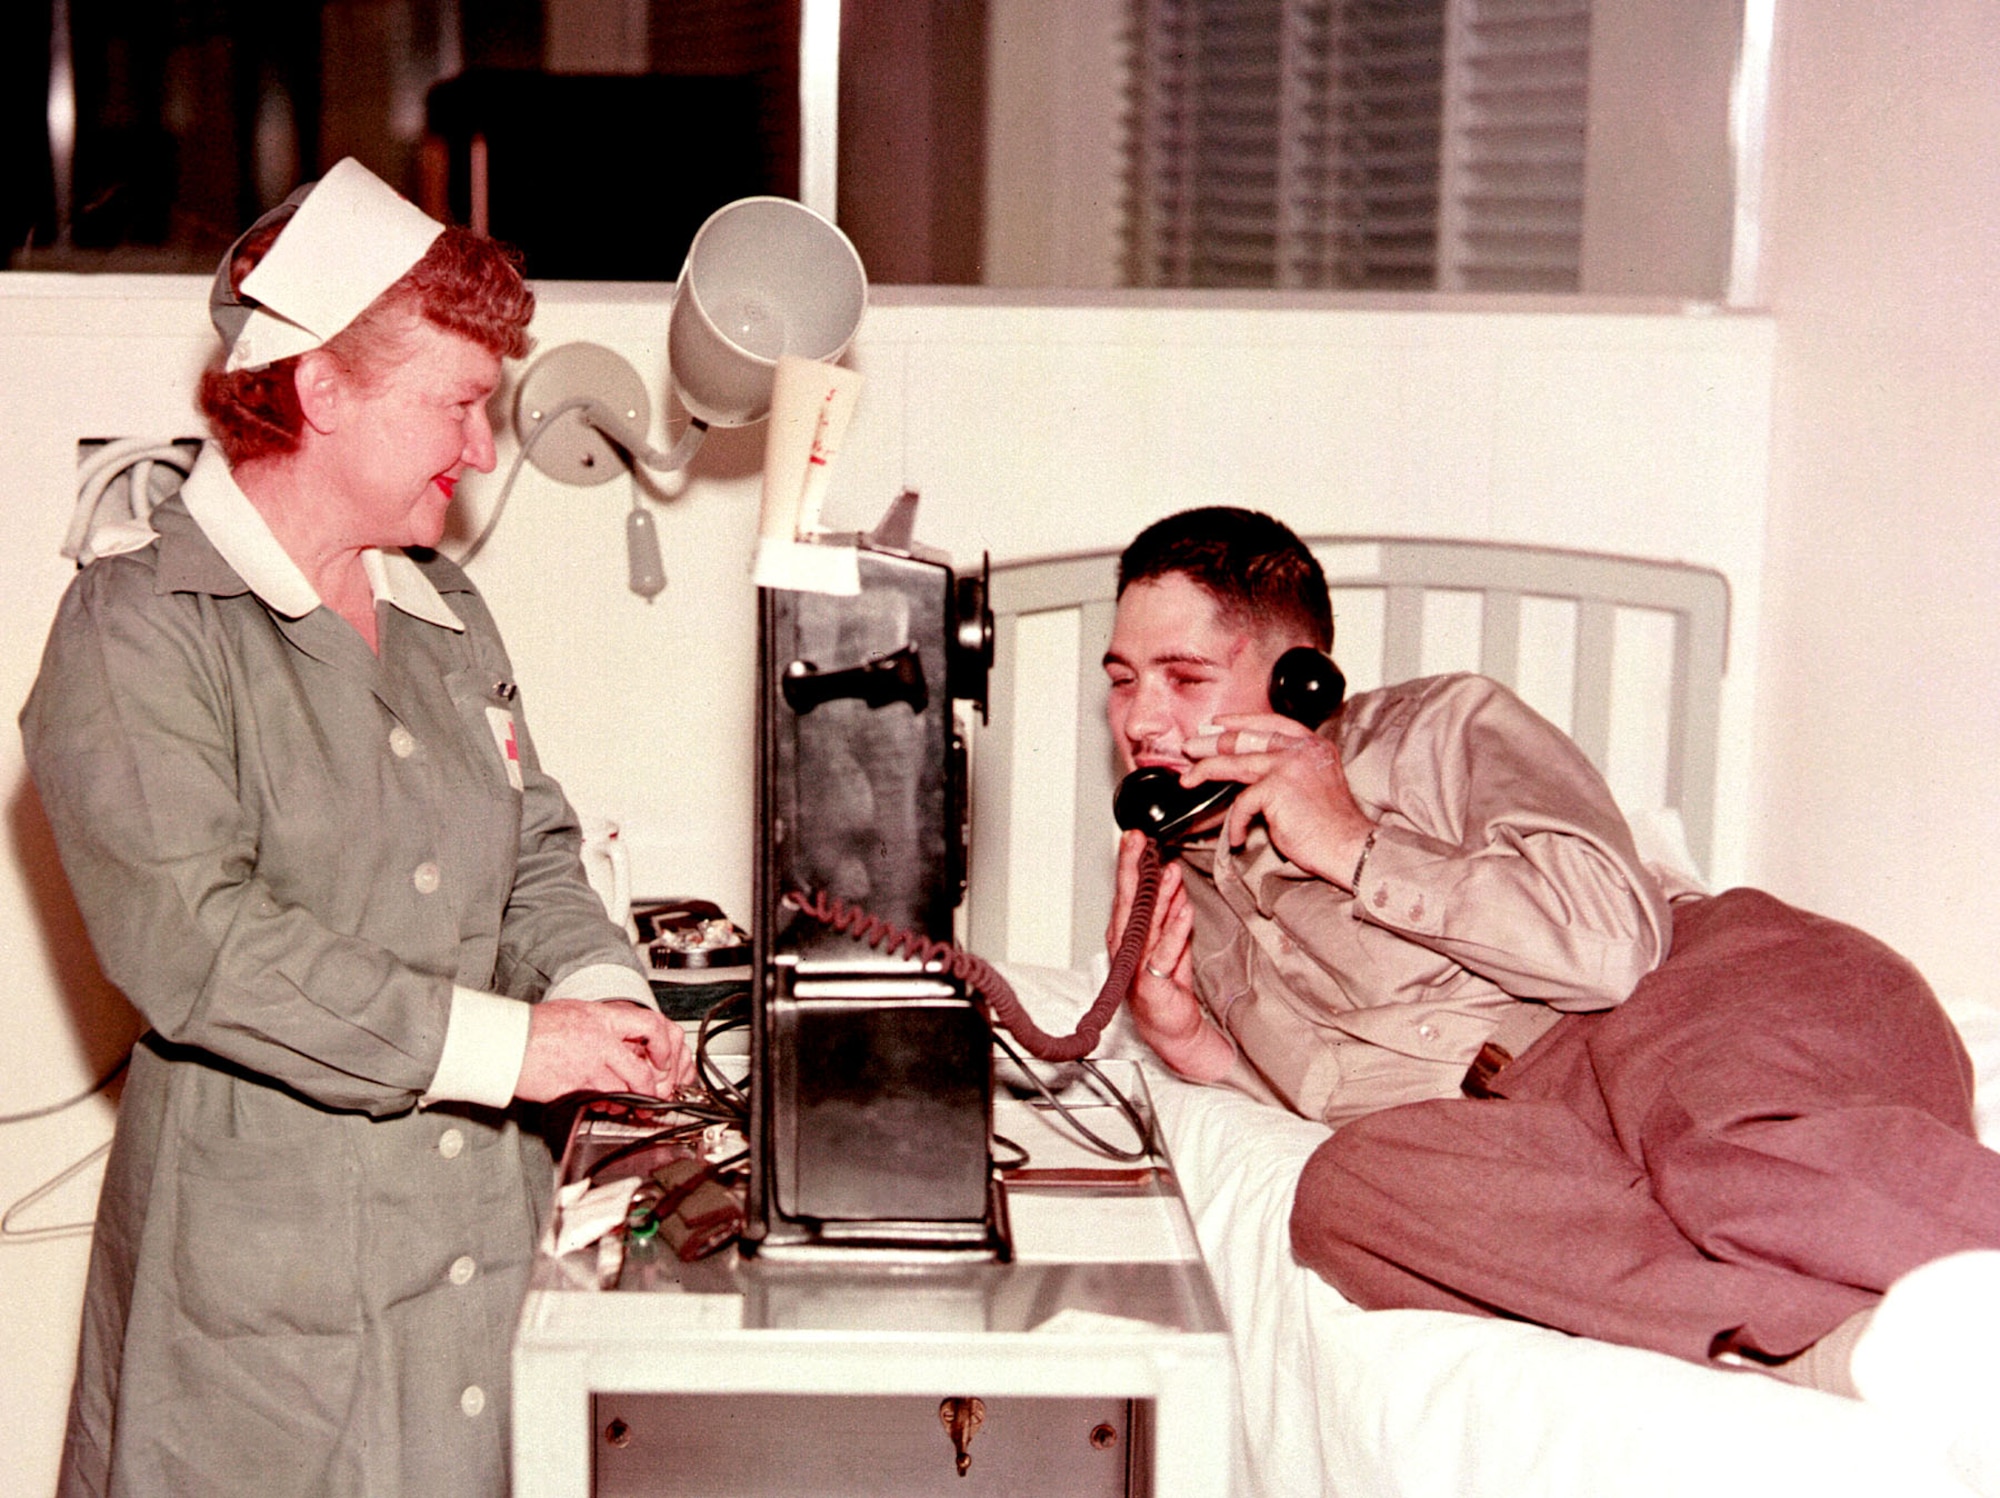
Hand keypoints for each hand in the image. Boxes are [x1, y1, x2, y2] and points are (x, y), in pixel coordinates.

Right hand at [514, 998, 694, 1102]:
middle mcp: (600, 1041)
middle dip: (654, 1088)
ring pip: (625, 1090)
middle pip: (643, 1070)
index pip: (651, 1026)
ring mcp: (587, 1066)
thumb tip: (625, 1038)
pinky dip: (608, 1106)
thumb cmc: (536, 1027)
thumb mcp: (578, 1012)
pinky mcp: (573, 1087)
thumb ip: (604, 1025)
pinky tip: (606, 1105)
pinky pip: (601, 1102)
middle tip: (655, 1093)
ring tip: (630, 1103)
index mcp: (603, 1018)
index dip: (665, 1046)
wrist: (506, 1041)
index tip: (664, 1059)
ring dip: (632, 1101)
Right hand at [1107, 830, 1232, 1081]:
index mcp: (1126, 934)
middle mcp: (1126, 947)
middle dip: (1132, 868)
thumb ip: (1169, 913)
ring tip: (1167, 869)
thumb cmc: (1166, 988)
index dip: (1129, 864)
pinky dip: (1175, 928)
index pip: (1127, 893)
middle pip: (1129, 901)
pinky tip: (1183, 908)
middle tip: (1136, 841)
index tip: (1134, 838)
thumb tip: (1172, 882)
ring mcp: (1136, 964)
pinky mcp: (1151, 981)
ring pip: (1147, 922)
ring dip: (1158, 893)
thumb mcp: (1169, 941)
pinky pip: (1165, 950)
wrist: (1172, 1029)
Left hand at [1181, 716, 1374, 884]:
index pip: (1271, 723)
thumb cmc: (1332, 827)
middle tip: (1191, 746)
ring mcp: (1289, 766)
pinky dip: (1235, 823)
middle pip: (1247, 739)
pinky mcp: (1276, 788)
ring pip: (1235, 763)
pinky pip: (1242, 803)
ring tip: (1189, 778)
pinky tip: (1237, 837)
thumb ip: (1288, 772)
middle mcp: (1302, 750)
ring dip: (1206, 770)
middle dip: (1214, 741)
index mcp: (1313, 746)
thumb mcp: (1313, 785)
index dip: (1241, 722)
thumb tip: (1250, 774)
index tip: (1217, 723)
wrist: (1351, 847)